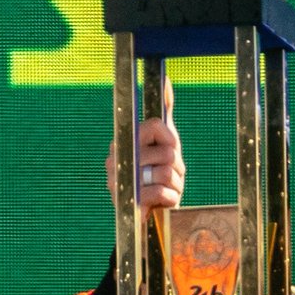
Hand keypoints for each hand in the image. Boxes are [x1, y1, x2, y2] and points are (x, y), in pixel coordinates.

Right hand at [105, 78, 185, 211]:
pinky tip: (162, 202)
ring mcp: (119, 180)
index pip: (156, 126)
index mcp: (124, 139)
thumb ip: (164, 115)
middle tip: (168, 176)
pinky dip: (170, 199)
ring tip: (166, 189)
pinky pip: (163, 192)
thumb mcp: (162, 144)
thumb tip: (166, 80)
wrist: (146, 215)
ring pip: (167, 173)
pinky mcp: (128, 201)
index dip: (171, 140)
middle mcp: (117, 157)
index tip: (169, 150)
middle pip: (167, 152)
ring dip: (175, 185)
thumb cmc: (155, 177)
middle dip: (177, 168)